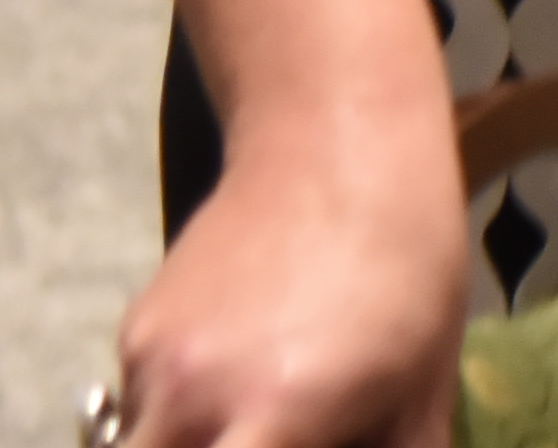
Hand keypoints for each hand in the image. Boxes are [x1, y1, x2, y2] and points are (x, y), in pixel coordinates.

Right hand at [108, 106, 471, 447]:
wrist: (338, 140)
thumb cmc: (408, 271)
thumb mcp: (422, 391)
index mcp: (277, 419)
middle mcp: (194, 397)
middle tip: (260, 439)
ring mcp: (153, 362)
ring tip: (258, 423)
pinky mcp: (135, 331)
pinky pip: (139, 409)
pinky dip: (174, 421)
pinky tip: (238, 380)